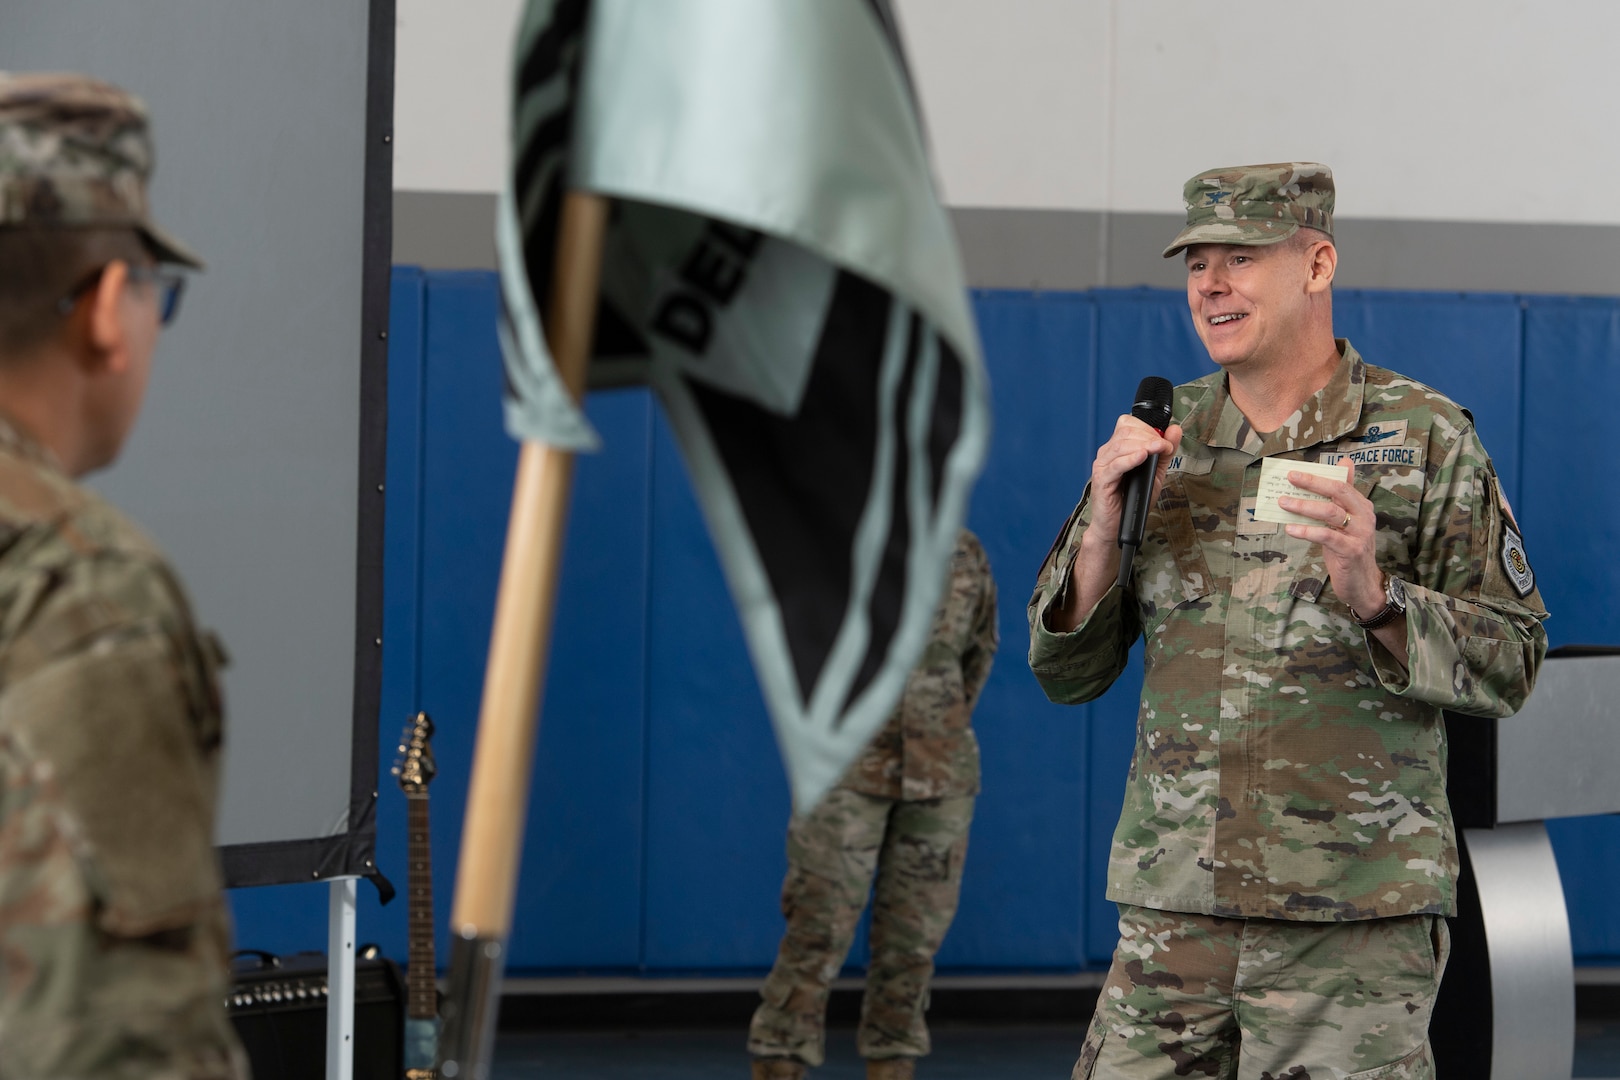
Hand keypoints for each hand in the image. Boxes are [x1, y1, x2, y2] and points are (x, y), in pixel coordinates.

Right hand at [1049, 416, 1183, 630]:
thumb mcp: (1154, 474)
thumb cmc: (1132, 501)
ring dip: (1144, 444)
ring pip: (1122, 444)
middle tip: (1164, 446)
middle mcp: (1107, 454)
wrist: (1116, 528)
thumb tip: (1175, 430)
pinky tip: (1142, 458)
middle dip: (1148, 435)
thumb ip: (1164, 452)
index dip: (1147, 427)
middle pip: (1126, 431)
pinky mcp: (1101, 480)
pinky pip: (1116, 464)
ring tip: (1158, 450)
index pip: (1128, 424)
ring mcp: (1102, 466)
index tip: (1164, 440)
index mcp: (1117, 449)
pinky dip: (1131, 459)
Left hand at [1279, 469, 1383, 615]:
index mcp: (1362, 507)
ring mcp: (1359, 533)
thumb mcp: (1343, 525)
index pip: (1341, 484)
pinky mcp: (1351, 551)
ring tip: (1283, 502)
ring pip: (1331, 512)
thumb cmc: (1348, 551)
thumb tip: (1339, 466)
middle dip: (1312, 483)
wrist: (1362, 584)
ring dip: (1304, 506)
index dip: (1319, 476)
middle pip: (1338, 492)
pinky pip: (1326, 536)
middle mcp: (1364, 516)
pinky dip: (1307, 531)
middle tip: (1290, 478)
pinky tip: (1290, 529)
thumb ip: (1337, 501)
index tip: (1296, 471)